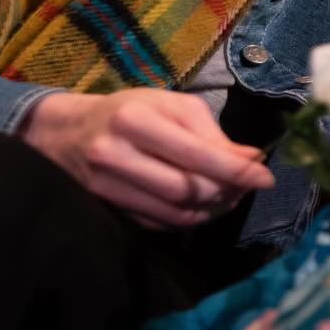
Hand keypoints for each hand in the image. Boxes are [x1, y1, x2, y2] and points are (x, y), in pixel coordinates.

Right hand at [20, 90, 273, 227]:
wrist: (64, 134)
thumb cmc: (127, 111)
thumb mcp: (168, 105)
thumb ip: (209, 132)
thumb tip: (251, 160)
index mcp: (136, 120)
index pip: (197, 155)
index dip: (236, 171)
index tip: (265, 177)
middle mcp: (117, 155)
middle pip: (188, 190)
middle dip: (226, 192)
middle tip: (247, 187)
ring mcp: (108, 188)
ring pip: (175, 213)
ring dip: (211, 210)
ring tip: (229, 197)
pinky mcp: (107, 211)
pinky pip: (159, 224)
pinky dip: (189, 220)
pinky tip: (203, 208)